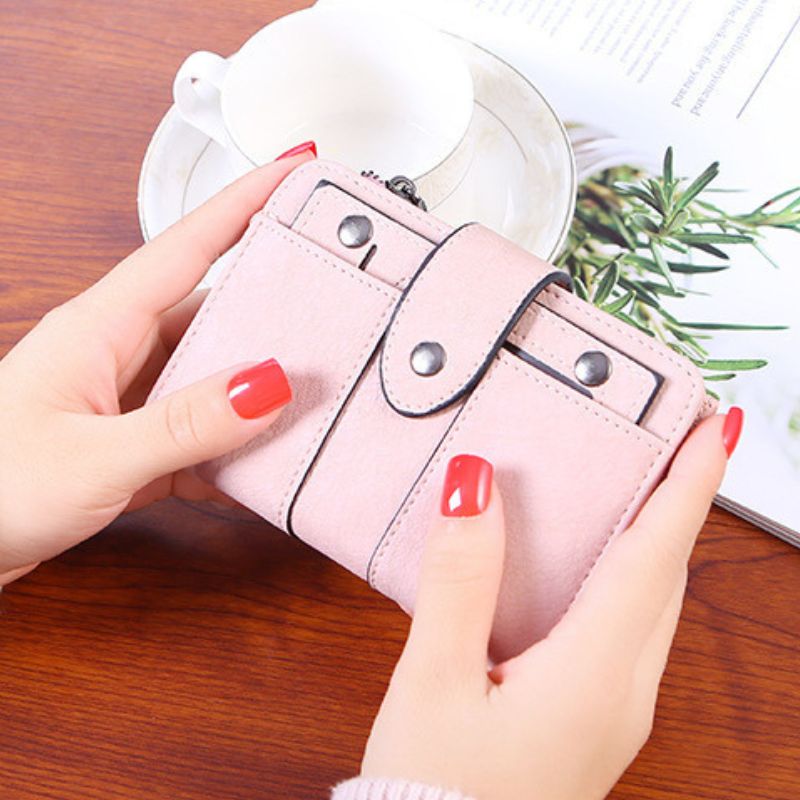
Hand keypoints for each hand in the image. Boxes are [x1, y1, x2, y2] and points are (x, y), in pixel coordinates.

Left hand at [0, 148, 314, 584]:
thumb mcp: (92, 457)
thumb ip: (183, 423)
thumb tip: (267, 383)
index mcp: (101, 327)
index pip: (187, 245)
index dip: (245, 201)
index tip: (295, 168)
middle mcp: (118, 352)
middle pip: (212, 310)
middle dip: (273, 305)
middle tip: (336, 303)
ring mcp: (126, 398)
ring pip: (209, 375)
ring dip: (255, 390)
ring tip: (310, 398)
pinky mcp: (131, 442)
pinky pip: (197, 431)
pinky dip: (229, 450)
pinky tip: (256, 471)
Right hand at [360, 411, 740, 799]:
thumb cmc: (436, 792)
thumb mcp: (433, 680)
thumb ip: (459, 580)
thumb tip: (474, 483)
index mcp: (591, 676)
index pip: (654, 557)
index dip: (689, 484)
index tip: (720, 425)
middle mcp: (621, 691)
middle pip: (667, 575)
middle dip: (681, 499)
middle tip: (679, 437)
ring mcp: (614, 708)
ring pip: (653, 603)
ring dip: (658, 536)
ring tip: (646, 480)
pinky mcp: (594, 715)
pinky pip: (628, 627)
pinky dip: (628, 575)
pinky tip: (597, 558)